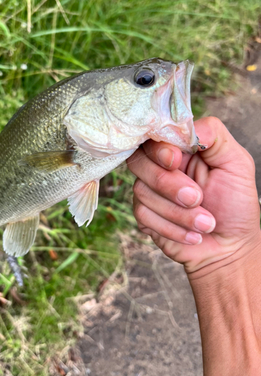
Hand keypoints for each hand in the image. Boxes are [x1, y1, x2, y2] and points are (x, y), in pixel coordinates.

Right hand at [127, 117, 260, 273]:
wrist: (230, 248)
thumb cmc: (235, 204)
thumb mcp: (236, 163)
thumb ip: (214, 135)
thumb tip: (183, 127)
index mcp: (181, 149)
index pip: (154, 137)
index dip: (159, 149)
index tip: (175, 161)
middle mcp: (160, 166)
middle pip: (139, 161)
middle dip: (167, 184)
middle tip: (197, 199)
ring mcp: (150, 191)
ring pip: (142, 192)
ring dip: (178, 213)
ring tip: (205, 223)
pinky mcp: (144, 215)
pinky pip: (143, 215)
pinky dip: (172, 228)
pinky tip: (192, 234)